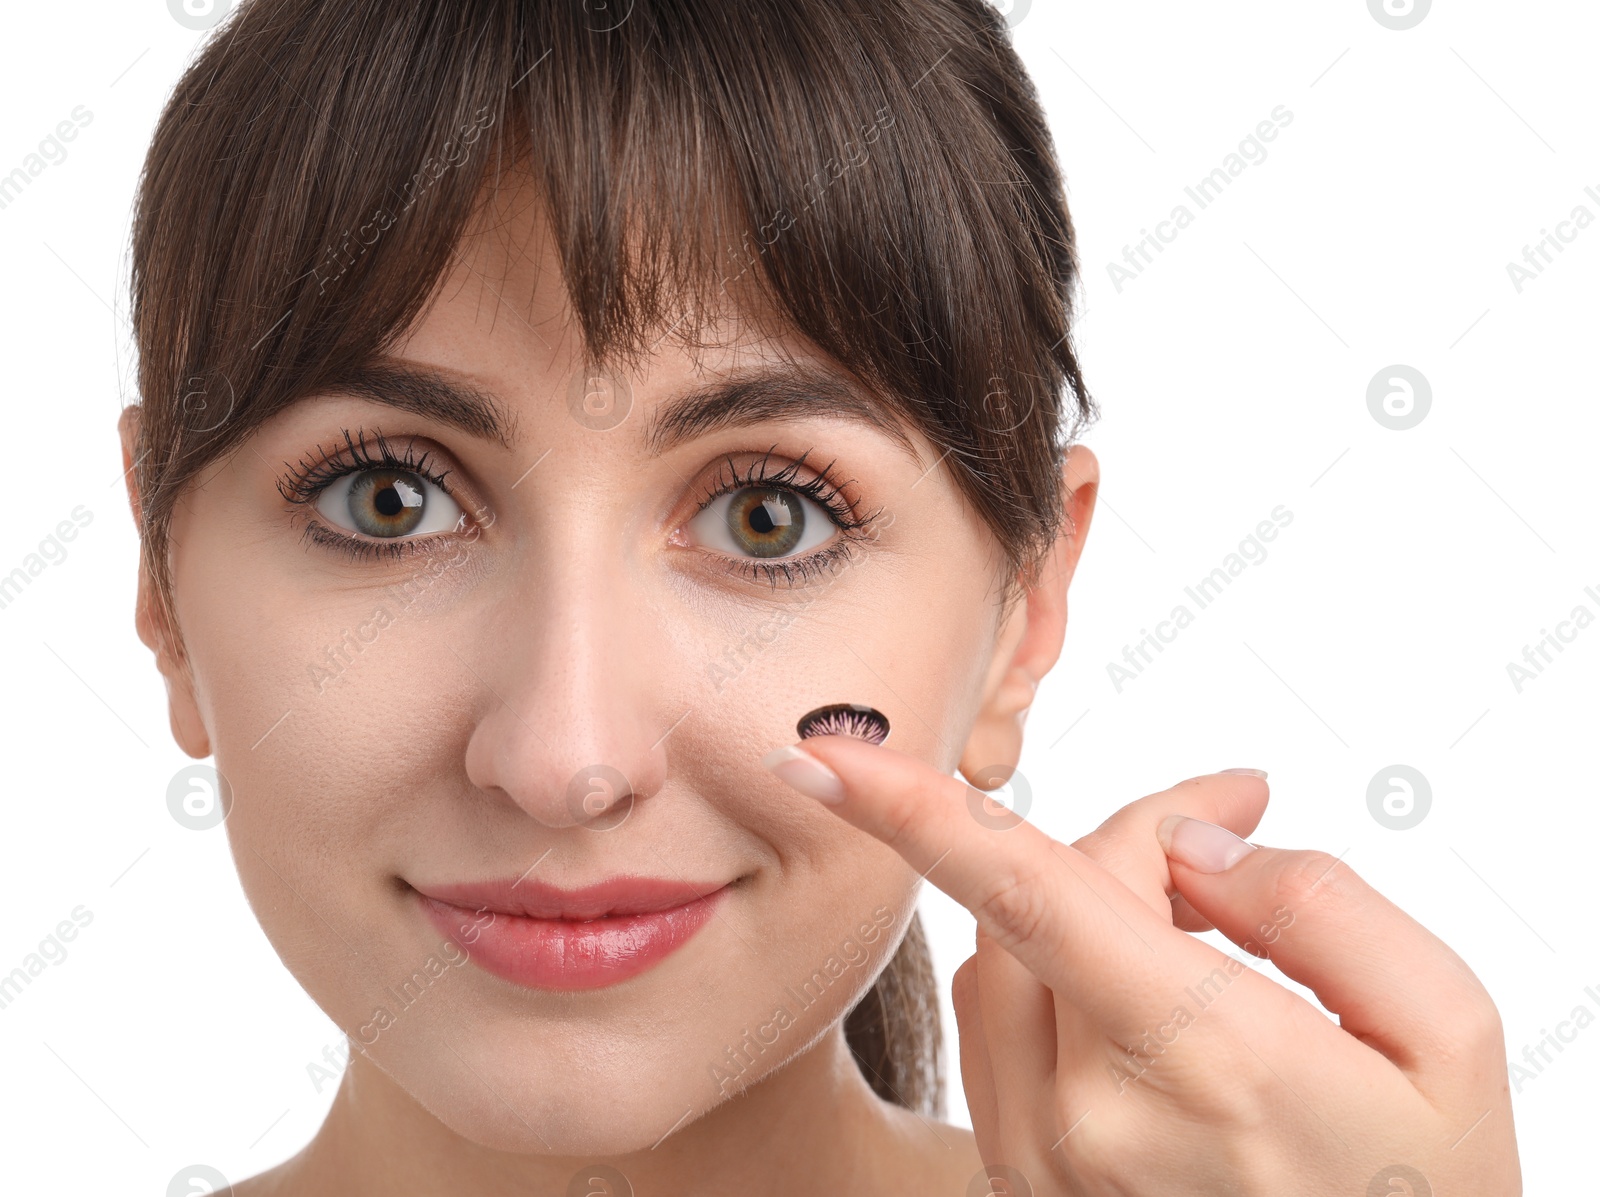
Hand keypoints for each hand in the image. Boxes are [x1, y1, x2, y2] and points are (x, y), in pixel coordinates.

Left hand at [764, 738, 1520, 1195]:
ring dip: (1079, 907)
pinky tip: (1143, 998)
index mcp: (1198, 1056)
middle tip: (1234, 829)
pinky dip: (1051, 975)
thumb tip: (1188, 846)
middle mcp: (1088, 1114)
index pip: (1026, 892)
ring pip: (1001, 955)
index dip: (913, 809)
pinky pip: (1001, 1027)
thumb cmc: (1428, 1189)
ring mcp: (1043, 1158)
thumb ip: (1314, 900)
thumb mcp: (1441, 1029)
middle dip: (1129, 843)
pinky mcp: (1023, 1179)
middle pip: (1039, 894)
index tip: (821, 749)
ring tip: (1202, 935)